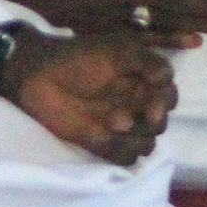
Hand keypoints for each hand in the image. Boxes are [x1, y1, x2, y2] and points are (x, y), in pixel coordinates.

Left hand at [3, 28, 174, 166]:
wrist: (36, 74)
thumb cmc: (75, 58)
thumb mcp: (115, 50)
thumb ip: (146, 61)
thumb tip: (167, 78)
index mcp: (141, 83)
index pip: (169, 97)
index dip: (166, 102)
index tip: (153, 106)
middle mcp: (133, 106)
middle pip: (160, 124)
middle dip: (151, 122)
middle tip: (132, 115)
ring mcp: (118, 126)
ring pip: (147, 144)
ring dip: (136, 138)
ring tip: (112, 123)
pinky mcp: (100, 143)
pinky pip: (125, 157)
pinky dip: (121, 151)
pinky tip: (104, 136)